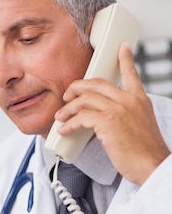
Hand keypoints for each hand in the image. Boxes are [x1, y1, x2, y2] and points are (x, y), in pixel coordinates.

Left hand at [54, 43, 170, 184]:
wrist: (152, 165)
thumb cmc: (146, 152)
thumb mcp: (143, 125)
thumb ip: (129, 115)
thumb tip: (109, 119)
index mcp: (140, 100)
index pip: (131, 74)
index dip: (125, 59)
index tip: (121, 48)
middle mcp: (129, 100)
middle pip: (96, 84)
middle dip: (77, 87)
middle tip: (67, 96)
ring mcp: (118, 109)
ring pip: (84, 99)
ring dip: (68, 108)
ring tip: (61, 116)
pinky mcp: (108, 122)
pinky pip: (81, 116)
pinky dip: (69, 123)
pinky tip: (65, 129)